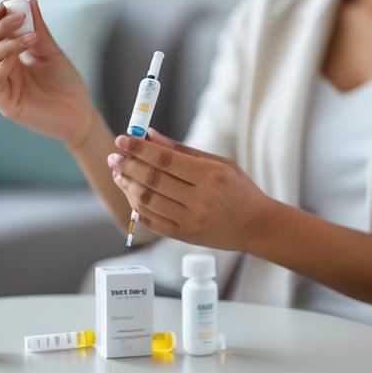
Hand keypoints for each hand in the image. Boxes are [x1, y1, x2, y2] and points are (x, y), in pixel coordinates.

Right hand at [0, 0, 93, 147]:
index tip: (3, 3)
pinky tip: (18, 57)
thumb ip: (39, 29)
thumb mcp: (51, 51)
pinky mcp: (5, 103)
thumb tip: (29, 0)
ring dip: (3, 43)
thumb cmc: (66, 83)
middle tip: (17, 17)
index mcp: (7, 54)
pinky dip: (2, 65)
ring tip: (29, 37)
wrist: (80, 113)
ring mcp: (0, 86)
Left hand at [107, 129, 276, 251]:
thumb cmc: (240, 190)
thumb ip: (184, 151)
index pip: (166, 160)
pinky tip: (130, 193)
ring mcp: (191, 220)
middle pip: (153, 180)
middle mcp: (200, 200)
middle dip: (128, 165)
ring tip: (119, 173)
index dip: (140, 149)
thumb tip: (152, 136)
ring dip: (128, 185)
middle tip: (115, 155)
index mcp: (211, 176)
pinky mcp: (184, 236)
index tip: (123, 139)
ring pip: (148, 201)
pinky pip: (152, 221)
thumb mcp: (220, 164)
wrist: (256, 226)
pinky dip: (136, 206)